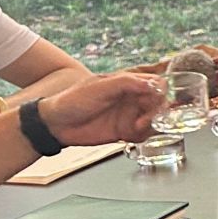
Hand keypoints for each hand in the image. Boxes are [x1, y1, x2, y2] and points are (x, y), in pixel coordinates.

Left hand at [38, 73, 166, 145]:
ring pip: (155, 119)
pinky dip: (144, 136)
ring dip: (152, 125)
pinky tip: (132, 135)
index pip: (157, 83)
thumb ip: (127, 83)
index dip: (163, 91)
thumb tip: (153, 84)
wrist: (54, 125)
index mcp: (128, 83)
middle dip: (159, 111)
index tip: (159, 100)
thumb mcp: (100, 86)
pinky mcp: (126, 131)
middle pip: (160, 103)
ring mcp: (130, 115)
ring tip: (138, 127)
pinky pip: (145, 134)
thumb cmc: (72, 100)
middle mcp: (132, 98)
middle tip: (148, 118)